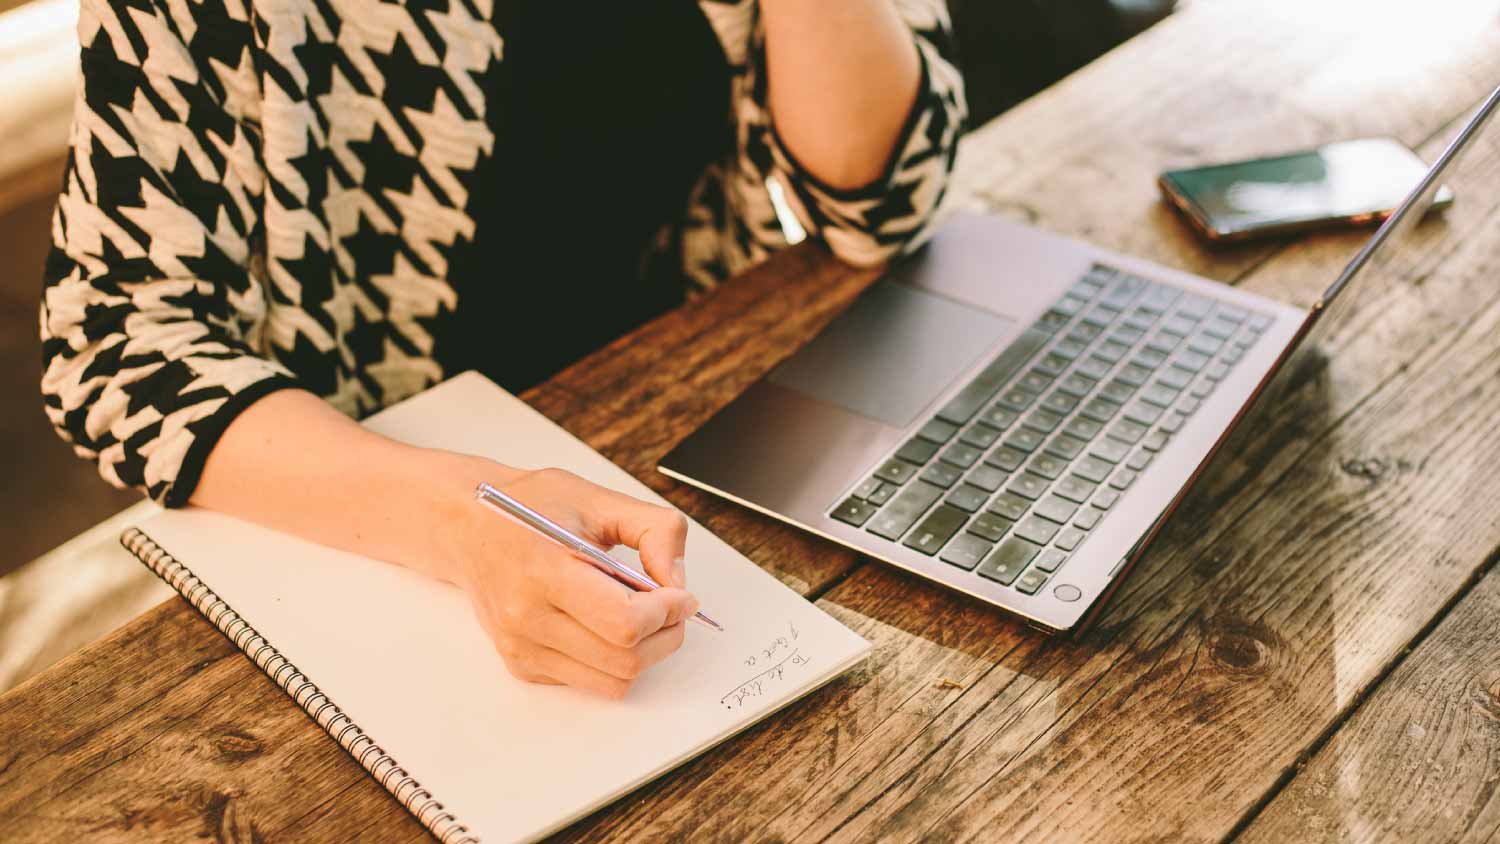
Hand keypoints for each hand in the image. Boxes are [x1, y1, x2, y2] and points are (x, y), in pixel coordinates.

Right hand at [441, 463, 698, 698]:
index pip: (624, 623)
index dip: (667, 613)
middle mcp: (527, 618)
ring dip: (644, 653)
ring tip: (643, 616)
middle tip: (672, 608)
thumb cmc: (529, 508)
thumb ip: (654, 530)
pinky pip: (590, 682)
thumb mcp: (598, 499)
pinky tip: (602, 623)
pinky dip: (611, 660)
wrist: (467, 526)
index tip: (679, 595)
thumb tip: (677, 581)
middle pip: (625, 661)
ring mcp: (521, 647)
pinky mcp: (522, 665)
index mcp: (545, 572)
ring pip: (612, 682)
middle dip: (665, 636)